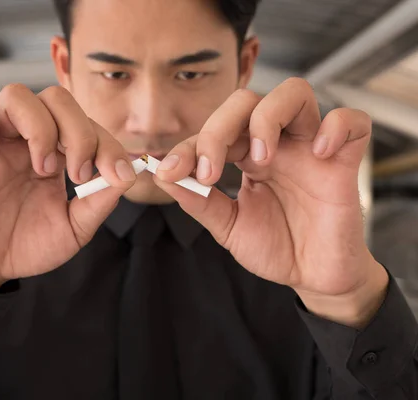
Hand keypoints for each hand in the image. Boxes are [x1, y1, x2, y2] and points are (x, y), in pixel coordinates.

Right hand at [0, 85, 136, 290]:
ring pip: (16, 96)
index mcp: (57, 152)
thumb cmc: (28, 245)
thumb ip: (99, 202)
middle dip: (78, 131)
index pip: (86, 123)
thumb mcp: (74, 228)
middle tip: (78, 174)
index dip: (107, 143)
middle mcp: (28, 140)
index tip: (117, 175)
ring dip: (39, 128)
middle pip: (56, 97)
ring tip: (42, 169)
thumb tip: (127, 174)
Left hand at [154, 78, 387, 327]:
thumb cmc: (275, 247)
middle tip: (211, 170)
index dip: (187, 147)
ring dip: (268, 117)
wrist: (314, 276)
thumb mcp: (228, 227)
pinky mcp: (344, 162)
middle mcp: (276, 144)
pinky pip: (351, 122)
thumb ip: (199, 201)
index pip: (213, 131)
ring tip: (261, 159)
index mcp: (245, 156)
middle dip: (219, 128)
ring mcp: (309, 148)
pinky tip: (318, 153)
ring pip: (294, 94)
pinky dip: (335, 127)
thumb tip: (162, 175)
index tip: (168, 171)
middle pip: (246, 101)